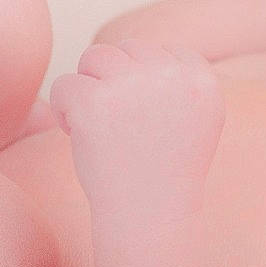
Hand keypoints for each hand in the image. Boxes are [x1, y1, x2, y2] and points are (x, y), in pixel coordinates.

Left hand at [50, 40, 223, 202]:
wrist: (148, 218)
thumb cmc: (165, 173)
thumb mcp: (196, 122)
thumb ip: (181, 82)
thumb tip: (138, 48)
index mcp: (202, 82)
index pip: (168, 51)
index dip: (148, 83)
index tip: (147, 121)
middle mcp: (170, 77)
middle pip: (129, 49)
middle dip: (116, 80)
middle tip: (118, 125)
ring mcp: (131, 86)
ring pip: (94, 56)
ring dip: (89, 86)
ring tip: (96, 123)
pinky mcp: (93, 102)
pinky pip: (64, 84)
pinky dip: (63, 110)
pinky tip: (76, 135)